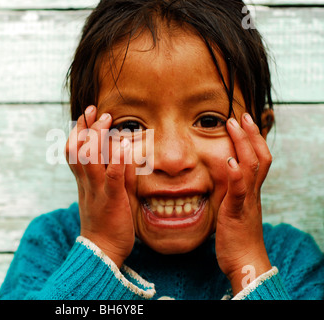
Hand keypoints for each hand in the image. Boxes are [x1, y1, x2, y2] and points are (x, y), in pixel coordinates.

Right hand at [65, 106, 134, 267]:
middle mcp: (87, 183)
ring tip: (107, 120)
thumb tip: (126, 151)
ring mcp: (98, 191)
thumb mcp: (112, 194)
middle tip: (94, 110)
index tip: (85, 115)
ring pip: (89, 160)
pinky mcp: (111, 200)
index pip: (74, 152)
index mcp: (84, 182)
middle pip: (78, 150)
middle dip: (85, 128)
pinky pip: (112, 177)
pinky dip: (117, 160)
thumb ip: (120, 173)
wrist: (101, 252)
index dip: (77, 132)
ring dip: (97, 138)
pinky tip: (123, 145)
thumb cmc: (108, 223)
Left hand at [215, 113, 272, 294]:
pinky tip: (229, 162)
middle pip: (259, 157)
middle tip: (240, 115)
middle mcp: (252, 193)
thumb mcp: (234, 209)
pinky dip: (236, 176)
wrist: (245, 262)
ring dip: (243, 144)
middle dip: (251, 134)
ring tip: (233, 126)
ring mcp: (246, 202)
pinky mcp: (236, 213)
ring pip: (251, 168)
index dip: (253, 139)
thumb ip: (232, 193)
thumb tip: (224, 178)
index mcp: (251, 192)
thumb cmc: (237, 238)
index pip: (258, 160)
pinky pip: (239, 192)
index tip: (243, 122)